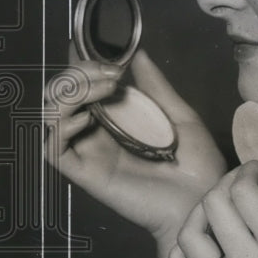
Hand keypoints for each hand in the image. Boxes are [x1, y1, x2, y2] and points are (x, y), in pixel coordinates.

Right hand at [44, 49, 225, 246]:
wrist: (205, 203)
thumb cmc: (198, 168)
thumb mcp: (182, 117)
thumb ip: (156, 87)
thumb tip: (138, 53)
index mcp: (118, 121)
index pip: (83, 87)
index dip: (84, 66)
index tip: (111, 57)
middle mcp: (98, 136)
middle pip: (61, 97)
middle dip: (77, 74)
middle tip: (111, 72)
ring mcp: (91, 155)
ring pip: (52, 118)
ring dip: (71, 93)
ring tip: (106, 87)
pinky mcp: (88, 176)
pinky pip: (55, 151)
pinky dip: (61, 128)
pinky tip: (87, 119)